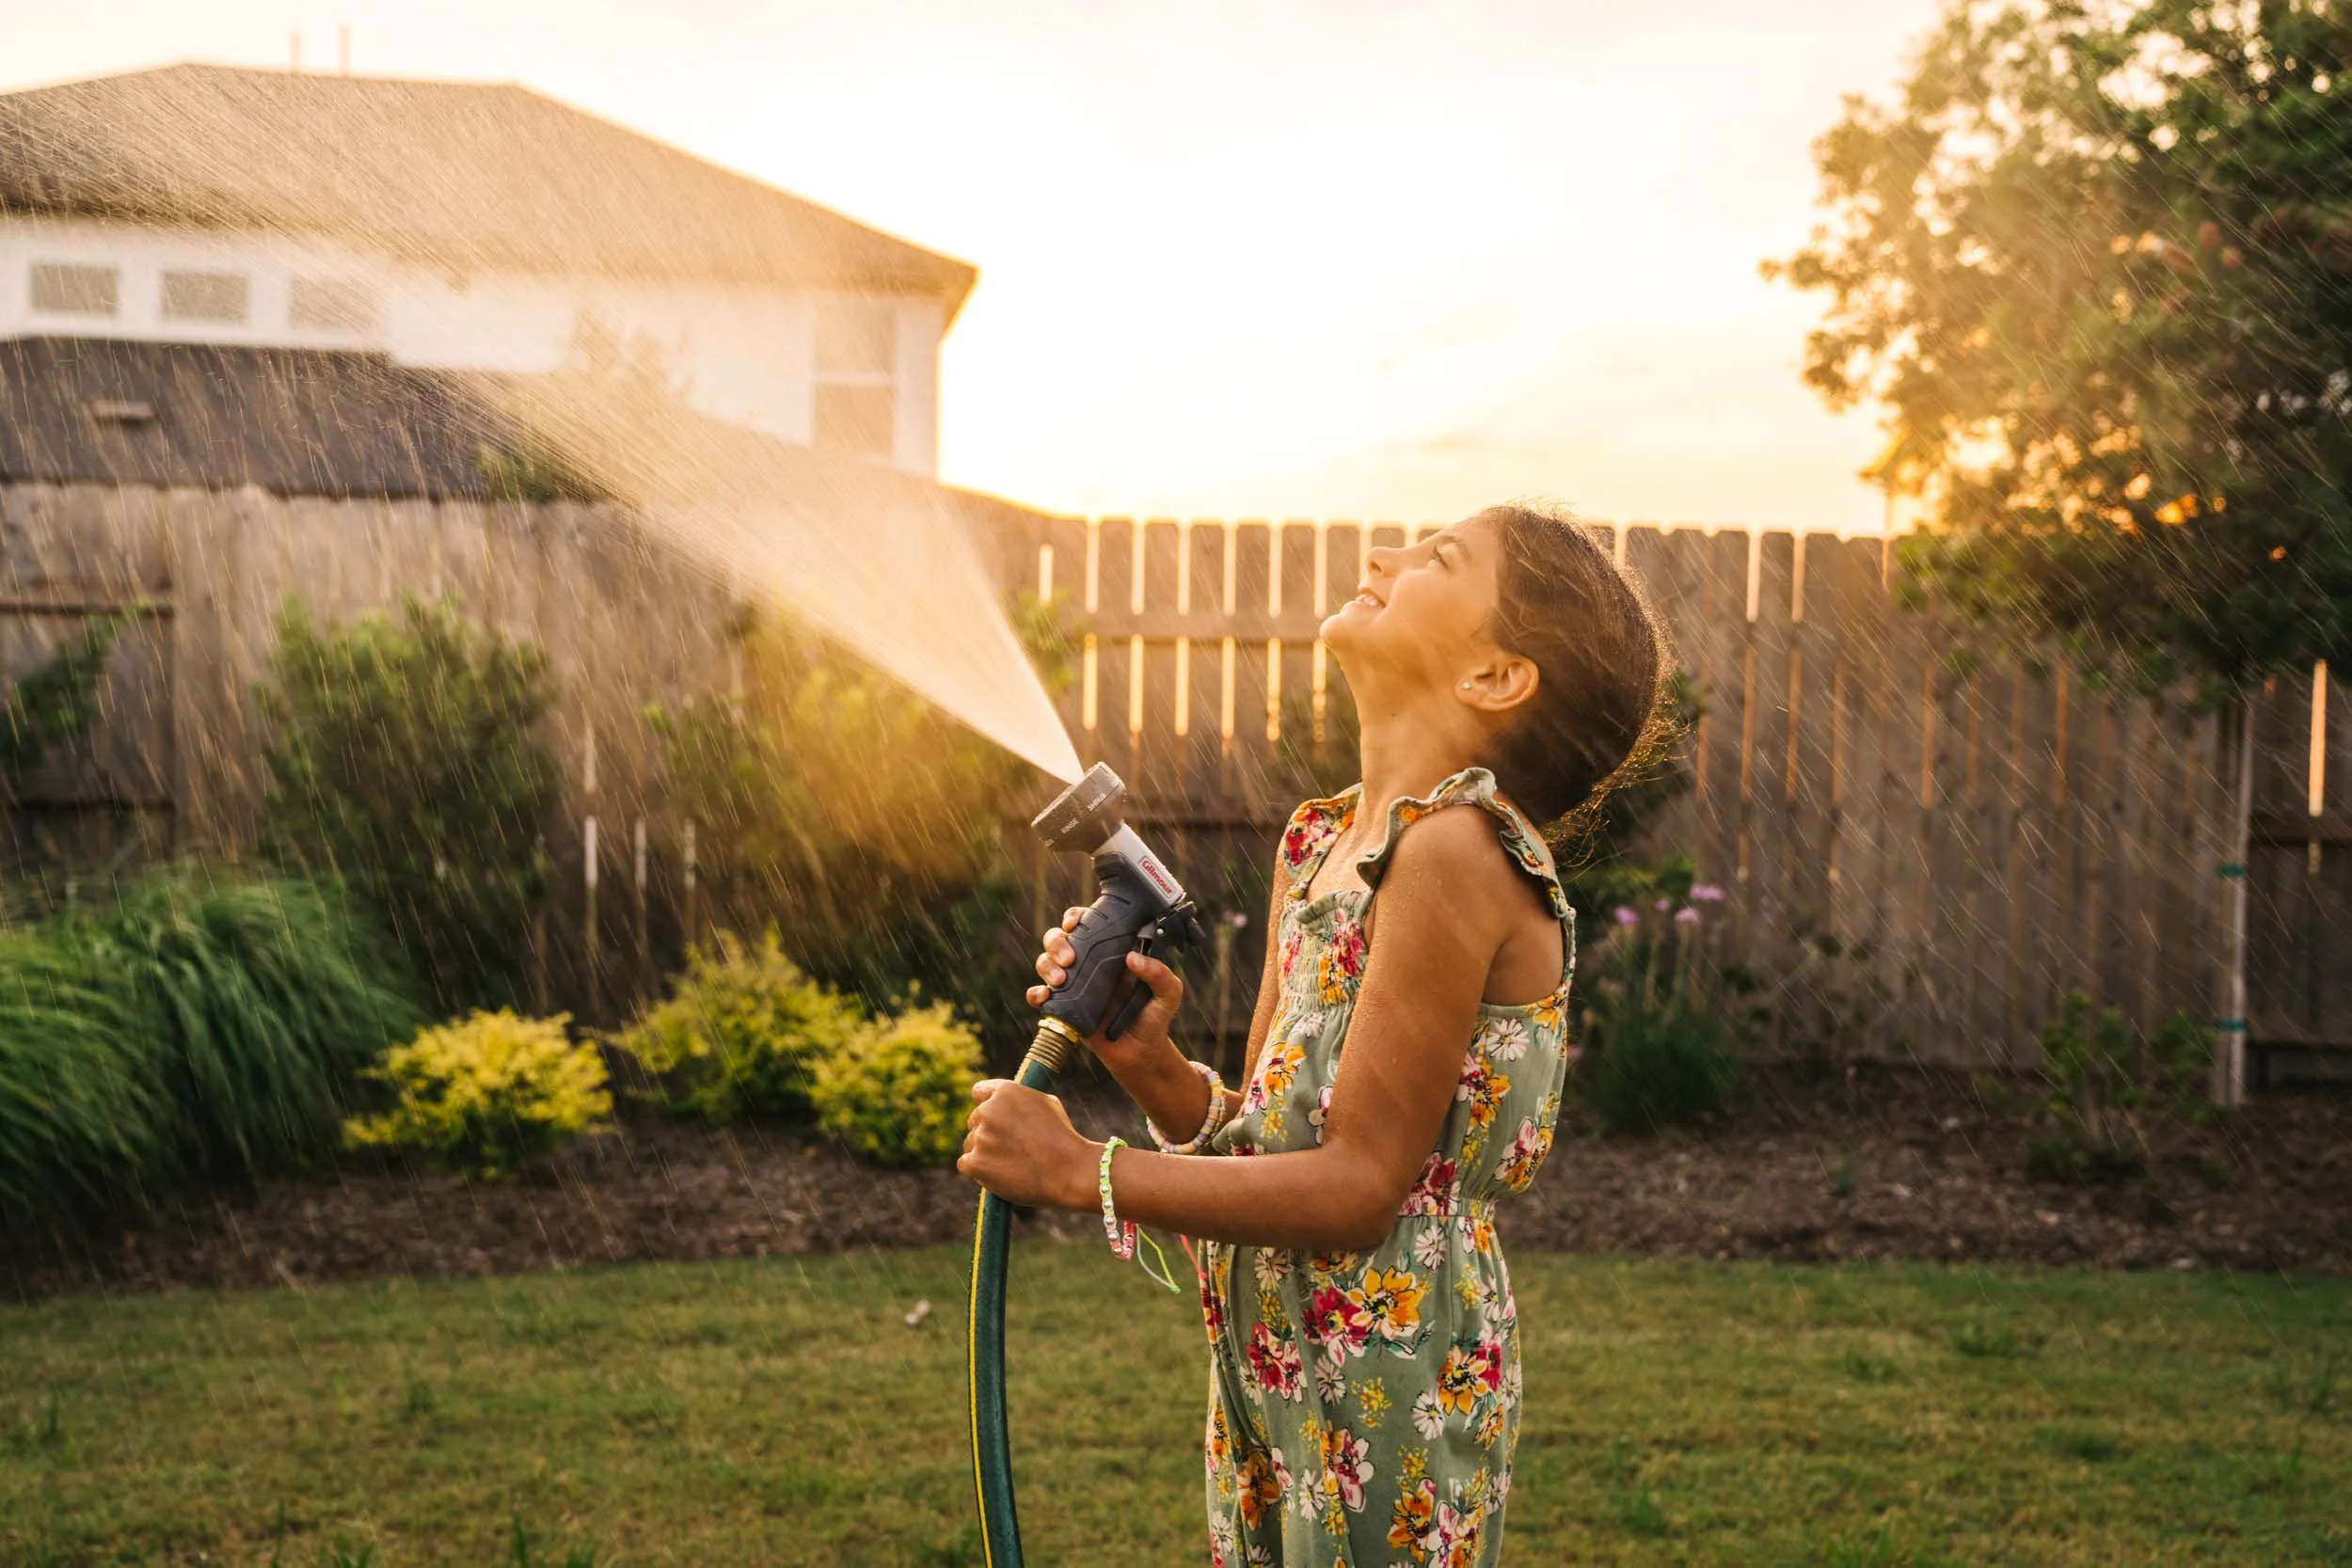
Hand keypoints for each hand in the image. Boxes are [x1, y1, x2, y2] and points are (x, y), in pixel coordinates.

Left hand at [957, 1079, 1096, 1209]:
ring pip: (970, 1144)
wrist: (1069, 1170)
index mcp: (1005, 1091)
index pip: (979, 1092)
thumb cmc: (1063, 1138)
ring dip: (983, 1153)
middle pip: (975, 1121)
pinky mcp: (976, 1163)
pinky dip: (978, 1171)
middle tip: (1010, 1148)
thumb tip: (1008, 1105)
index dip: (987, 1105)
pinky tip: (998, 1174)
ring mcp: (980, 1137)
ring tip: (1011, 1163)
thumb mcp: (1047, 1104)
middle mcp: (988, 1110)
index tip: (993, 1118)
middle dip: (988, 1132)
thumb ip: (1021, 1101)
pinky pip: (965, 1164)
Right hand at [1026, 906, 1184, 1065]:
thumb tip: (1131, 958)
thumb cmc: (1154, 1018)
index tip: (1075, 923)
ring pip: (1045, 962)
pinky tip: (1044, 996)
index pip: (1087, 924)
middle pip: (1058, 939)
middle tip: (1069, 958)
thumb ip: (1159, 974)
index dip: (1075, 917)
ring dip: (1046, 965)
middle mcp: (1088, 964)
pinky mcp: (1063, 1008)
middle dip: (1057, 941)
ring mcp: (1073, 985)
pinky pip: (1039, 995)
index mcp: (1110, 952)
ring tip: (1061, 980)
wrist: (1140, 1053)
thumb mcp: (1168, 993)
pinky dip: (1035, 993)